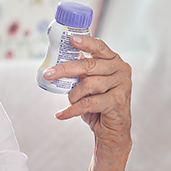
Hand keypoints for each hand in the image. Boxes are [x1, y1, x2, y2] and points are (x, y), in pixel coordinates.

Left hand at [43, 34, 131, 158]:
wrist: (112, 130)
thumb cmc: (99, 105)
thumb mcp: (89, 85)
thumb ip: (82, 72)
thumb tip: (59, 61)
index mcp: (114, 61)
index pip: (99, 47)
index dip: (85, 42)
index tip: (71, 39)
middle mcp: (121, 70)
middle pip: (89, 65)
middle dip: (65, 69)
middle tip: (48, 74)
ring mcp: (122, 85)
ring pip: (88, 84)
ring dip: (73, 95)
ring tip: (69, 101)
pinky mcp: (117, 101)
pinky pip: (88, 103)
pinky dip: (72, 110)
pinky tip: (62, 114)